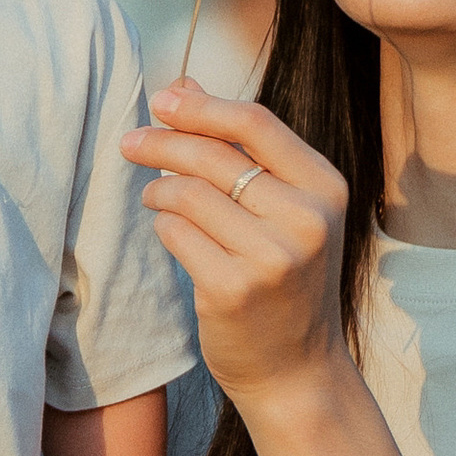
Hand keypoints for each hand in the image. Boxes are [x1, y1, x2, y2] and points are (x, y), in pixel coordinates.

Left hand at [122, 82, 351, 407]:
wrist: (296, 371)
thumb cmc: (285, 282)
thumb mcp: (283, 210)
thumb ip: (239, 148)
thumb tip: (184, 84)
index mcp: (325, 188)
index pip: (255, 123)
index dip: (201, 107)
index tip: (161, 100)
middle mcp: (306, 219)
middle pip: (215, 156)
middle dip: (162, 141)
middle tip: (129, 142)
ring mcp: (272, 258)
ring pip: (188, 195)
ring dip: (159, 189)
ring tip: (153, 195)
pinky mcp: (232, 290)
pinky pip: (176, 234)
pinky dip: (163, 226)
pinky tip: (168, 230)